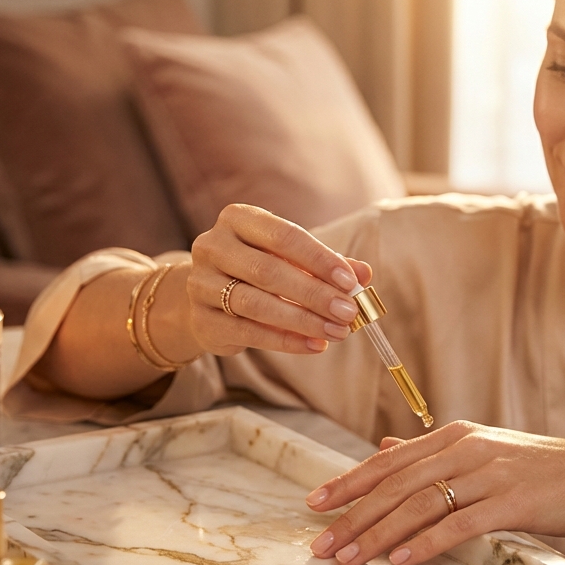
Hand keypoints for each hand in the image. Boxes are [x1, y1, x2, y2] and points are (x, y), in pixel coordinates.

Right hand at [188, 204, 372, 355]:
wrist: (208, 295)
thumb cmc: (258, 268)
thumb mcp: (291, 258)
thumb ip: (326, 264)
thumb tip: (364, 274)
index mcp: (238, 219)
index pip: (283, 236)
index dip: (319, 259)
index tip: (350, 281)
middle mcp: (213, 246)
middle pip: (268, 271)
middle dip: (314, 294)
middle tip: (348, 312)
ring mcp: (201, 283)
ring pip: (255, 304)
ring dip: (302, 320)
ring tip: (337, 331)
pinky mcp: (201, 319)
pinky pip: (247, 332)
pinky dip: (285, 341)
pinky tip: (314, 345)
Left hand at [303, 421, 564, 564]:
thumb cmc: (542, 472)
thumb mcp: (483, 452)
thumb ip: (433, 452)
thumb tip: (385, 445)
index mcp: (456, 434)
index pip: (390, 460)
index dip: (349, 481)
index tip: (315, 503)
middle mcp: (468, 448)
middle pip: (396, 484)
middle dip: (353, 515)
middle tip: (321, 543)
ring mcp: (490, 473)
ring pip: (420, 504)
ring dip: (379, 534)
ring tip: (349, 558)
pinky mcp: (512, 502)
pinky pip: (459, 524)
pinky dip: (426, 543)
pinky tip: (401, 561)